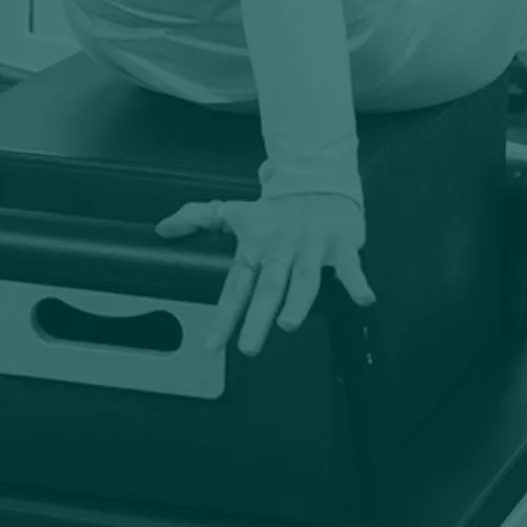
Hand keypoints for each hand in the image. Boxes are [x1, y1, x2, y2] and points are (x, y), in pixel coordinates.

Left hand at [157, 192, 374, 355]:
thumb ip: (197, 219)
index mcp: (255, 245)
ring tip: (288, 324)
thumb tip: (163, 228)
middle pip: (268, 287)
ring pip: (304, 278)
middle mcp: (281, 249)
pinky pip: (349, 266)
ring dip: (297, 301)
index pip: (235, 284)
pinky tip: (362, 298)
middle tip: (248, 347)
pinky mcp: (340, 244)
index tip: (214, 343)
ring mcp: (311, 247)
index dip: (224, 314)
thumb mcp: (234, 211)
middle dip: (257, 317)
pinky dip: (356, 281)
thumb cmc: (275, 205)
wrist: (315, 179)